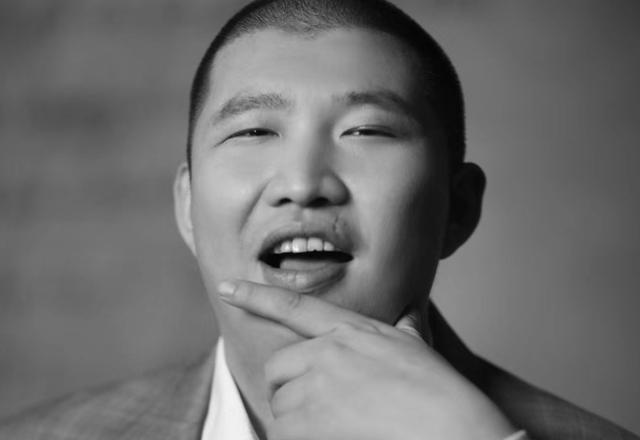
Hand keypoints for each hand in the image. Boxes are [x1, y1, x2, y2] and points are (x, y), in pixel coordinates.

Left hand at [218, 280, 516, 439]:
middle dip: (291, 390)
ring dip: (299, 423)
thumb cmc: (442, 393)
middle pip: (278, 369)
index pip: (294, 306)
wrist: (455, 430)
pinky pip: (282, 433)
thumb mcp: (420, 349)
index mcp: (351, 331)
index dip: (256, 296)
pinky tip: (334, 437)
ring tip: (340, 428)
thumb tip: (412, 316)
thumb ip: (406, 330)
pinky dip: (300, 439)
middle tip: (324, 409)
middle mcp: (327, 352)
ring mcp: (316, 387)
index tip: (227, 288)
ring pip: (281, 407)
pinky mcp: (308, 423)